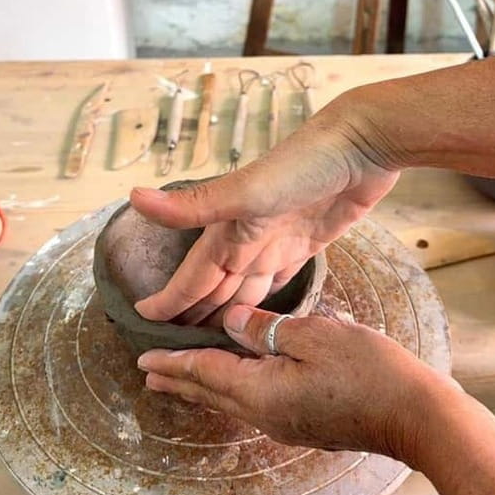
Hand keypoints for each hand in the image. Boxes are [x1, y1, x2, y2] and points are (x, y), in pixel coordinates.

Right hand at [129, 97, 401, 324]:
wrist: (361, 145)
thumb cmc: (302, 166)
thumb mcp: (245, 190)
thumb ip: (194, 205)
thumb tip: (134, 197)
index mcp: (228, 233)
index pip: (192, 278)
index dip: (170, 301)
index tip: (144, 321)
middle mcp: (247, 241)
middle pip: (215, 289)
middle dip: (195, 316)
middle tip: (178, 349)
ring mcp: (277, 243)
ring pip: (243, 289)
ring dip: (227, 312)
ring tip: (214, 342)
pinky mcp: (306, 245)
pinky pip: (278, 281)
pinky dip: (263, 299)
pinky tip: (258, 312)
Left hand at [136, 304, 457, 463]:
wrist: (414, 415)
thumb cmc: (367, 370)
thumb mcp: (314, 335)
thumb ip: (266, 328)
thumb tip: (231, 321)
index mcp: (261, 391)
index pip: (205, 372)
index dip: (175, 362)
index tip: (144, 360)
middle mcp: (266, 414)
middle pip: (212, 393)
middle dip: (180, 380)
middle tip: (149, 374)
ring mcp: (287, 423)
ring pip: (232, 401)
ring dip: (203, 387)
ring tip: (182, 379)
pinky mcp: (306, 423)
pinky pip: (255, 404)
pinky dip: (232, 390)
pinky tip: (236, 384)